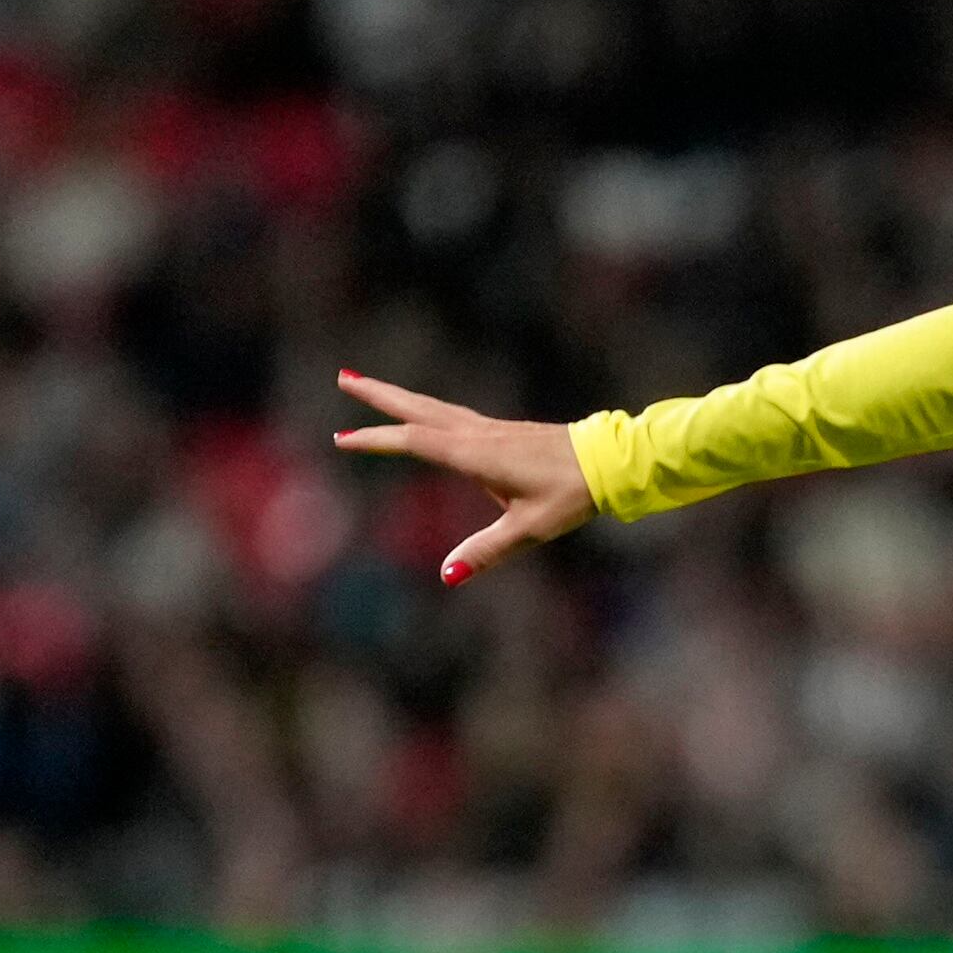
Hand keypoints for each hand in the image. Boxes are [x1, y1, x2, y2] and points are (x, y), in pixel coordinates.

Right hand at [330, 370, 596, 580]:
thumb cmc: (572, 494)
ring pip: (435, 408)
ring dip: (401, 398)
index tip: (341, 439)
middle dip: (379, 394)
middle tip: (343, 377)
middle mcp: (479, 434)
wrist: (611, 461)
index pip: (413, 441)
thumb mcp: (530, 529)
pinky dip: (428, 410)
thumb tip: (448, 576)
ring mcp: (492, 429)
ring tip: (371, 388)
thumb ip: (487, 551)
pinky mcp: (506, 431)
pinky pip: (454, 416)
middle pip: (418, 408)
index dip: (376, 440)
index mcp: (475, 454)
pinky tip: (426, 416)